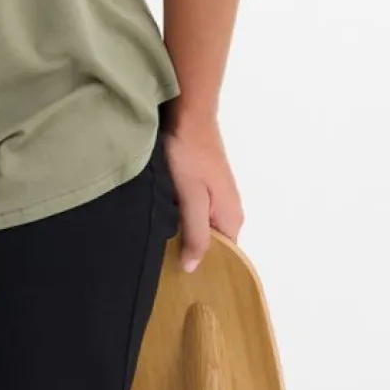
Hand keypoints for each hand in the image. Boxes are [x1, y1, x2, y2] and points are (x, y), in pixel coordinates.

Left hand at [162, 112, 243, 273]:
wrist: (189, 115)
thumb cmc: (189, 155)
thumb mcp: (191, 197)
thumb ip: (195, 233)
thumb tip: (192, 268)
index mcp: (232, 217)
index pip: (222, 256)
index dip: (202, 266)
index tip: (176, 274)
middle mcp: (230, 210)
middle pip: (211, 242)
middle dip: (189, 249)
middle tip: (161, 258)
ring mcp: (218, 196)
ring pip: (201, 225)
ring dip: (182, 231)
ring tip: (157, 239)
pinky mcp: (205, 185)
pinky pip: (195, 210)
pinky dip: (180, 215)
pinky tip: (162, 215)